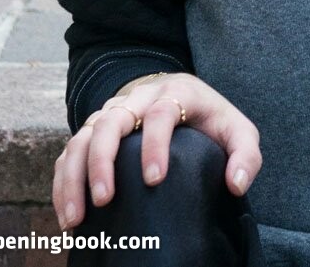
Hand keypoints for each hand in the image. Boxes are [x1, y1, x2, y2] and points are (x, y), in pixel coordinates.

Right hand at [52, 73, 261, 231]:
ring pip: (83, 134)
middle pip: (112, 120)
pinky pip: (70, 150)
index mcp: (176, 92)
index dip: (155, 144)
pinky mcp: (95, 129)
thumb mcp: (238, 131)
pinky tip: (67, 214)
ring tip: (76, 217)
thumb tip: (236, 184)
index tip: (154, 180)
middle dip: (103, 160)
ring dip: (74, 175)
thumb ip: (246, 154)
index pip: (162, 112)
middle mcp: (139, 97)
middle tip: (106, 199)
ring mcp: (113, 111)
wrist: (184, 98)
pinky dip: (63, 180)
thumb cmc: (211, 119)